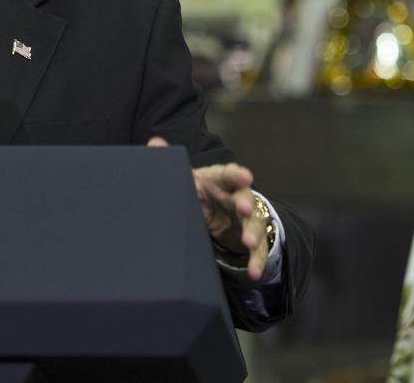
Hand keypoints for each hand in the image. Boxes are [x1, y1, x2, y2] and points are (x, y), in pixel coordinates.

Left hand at [148, 136, 271, 280]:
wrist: (209, 213)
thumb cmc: (195, 191)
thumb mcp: (183, 179)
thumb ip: (169, 162)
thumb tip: (155, 141)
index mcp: (217, 180)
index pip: (228, 173)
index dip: (236, 174)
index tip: (246, 175)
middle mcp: (235, 196)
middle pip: (245, 196)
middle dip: (246, 202)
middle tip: (245, 209)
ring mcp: (246, 218)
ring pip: (255, 223)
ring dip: (254, 233)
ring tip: (249, 244)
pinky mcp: (249, 240)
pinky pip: (258, 252)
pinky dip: (257, 262)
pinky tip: (254, 273)